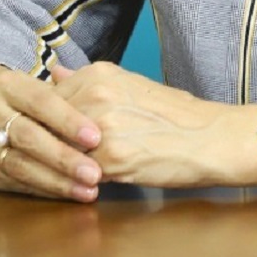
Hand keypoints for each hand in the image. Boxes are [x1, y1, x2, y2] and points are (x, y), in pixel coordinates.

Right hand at [0, 65, 103, 200]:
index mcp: (7, 86)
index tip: (96, 137)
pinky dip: (46, 190)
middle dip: (64, 157)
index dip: (68, 120)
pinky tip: (70, 193)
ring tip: (88, 189)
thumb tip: (103, 104)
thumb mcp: (47, 86)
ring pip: (21, 166)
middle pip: (28, 137)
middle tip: (94, 173)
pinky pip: (18, 184)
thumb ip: (72, 94)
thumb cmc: (32, 99)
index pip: (40, 102)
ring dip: (57, 181)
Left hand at [51, 63, 256, 187]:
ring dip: (58, 164)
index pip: (47, 99)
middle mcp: (95, 96)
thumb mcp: (131, 85)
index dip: (44, 121)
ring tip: (65, 171)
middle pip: (45, 125)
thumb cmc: (176, 115)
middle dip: (45, 143)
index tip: (45, 132)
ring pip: (58, 151)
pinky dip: (75, 181)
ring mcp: (100, 128)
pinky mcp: (110, 161)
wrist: (212, 138)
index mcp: (98, 75)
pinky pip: (76, 174)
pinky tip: (83, 183)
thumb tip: (56, 73)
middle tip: (51, 156)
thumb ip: (88, 82)